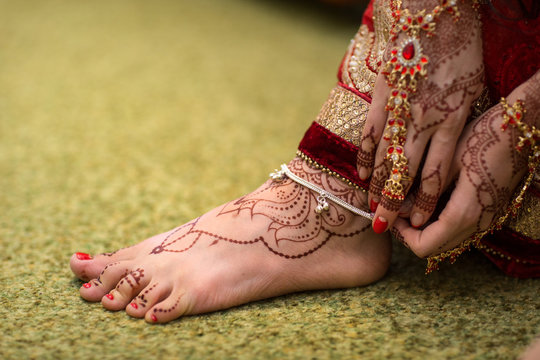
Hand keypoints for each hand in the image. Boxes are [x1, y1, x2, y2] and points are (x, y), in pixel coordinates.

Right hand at [357, 0, 483, 232]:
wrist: (432, 10)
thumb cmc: (460, 45)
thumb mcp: (472, 86)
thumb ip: (458, 120)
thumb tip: (449, 147)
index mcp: (452, 120)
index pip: (435, 173)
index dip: (424, 201)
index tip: (417, 222)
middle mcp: (424, 121)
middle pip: (406, 173)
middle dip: (394, 203)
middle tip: (383, 226)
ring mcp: (399, 109)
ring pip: (385, 157)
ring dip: (376, 185)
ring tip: (370, 206)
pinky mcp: (380, 96)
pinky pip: (369, 132)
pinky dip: (363, 154)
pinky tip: (360, 172)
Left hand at [394, 70, 539, 258]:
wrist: (522, 126)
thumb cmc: (484, 138)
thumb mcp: (446, 162)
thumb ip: (422, 191)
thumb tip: (397, 210)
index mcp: (465, 214)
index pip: (424, 246)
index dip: (402, 235)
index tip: (391, 214)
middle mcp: (478, 224)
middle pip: (435, 247)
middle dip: (411, 233)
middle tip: (397, 208)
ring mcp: (487, 219)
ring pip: (447, 240)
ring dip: (425, 228)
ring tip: (410, 200)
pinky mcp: (490, 210)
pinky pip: (459, 228)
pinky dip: (439, 221)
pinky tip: (429, 197)